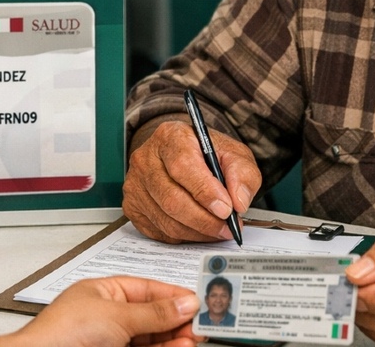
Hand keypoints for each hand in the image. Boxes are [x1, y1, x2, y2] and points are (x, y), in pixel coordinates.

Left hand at [0, 276, 204, 346]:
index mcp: (104, 292)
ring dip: (176, 337)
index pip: (148, 289)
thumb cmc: (62, 335)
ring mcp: (112, 339)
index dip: (174, 295)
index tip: (200, 300)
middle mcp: (109, 315)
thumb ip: (154, 312)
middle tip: (203, 322)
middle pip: (153, 315)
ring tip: (196, 337)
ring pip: (153, 337)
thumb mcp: (116, 317)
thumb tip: (186, 303)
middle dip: (179, 319)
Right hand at [123, 119, 260, 242]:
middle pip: (172, 198)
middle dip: (205, 220)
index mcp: (170, 137)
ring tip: (219, 230)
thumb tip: (239, 201)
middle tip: (228, 227)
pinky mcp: (132, 207)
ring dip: (197, 232)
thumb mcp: (232, 153)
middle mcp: (146, 159)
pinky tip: (200, 230)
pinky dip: (184, 236)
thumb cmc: (205, 153)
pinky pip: (159, 231)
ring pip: (166, 220)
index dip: (205, 191)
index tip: (227, 209)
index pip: (183, 166)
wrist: (181, 154)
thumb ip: (242, 173)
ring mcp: (135, 184)